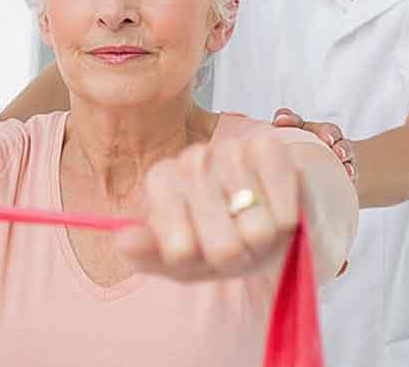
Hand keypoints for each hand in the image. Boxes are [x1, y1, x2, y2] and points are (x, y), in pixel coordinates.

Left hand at [117, 131, 300, 281]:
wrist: (272, 212)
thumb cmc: (223, 236)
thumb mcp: (183, 259)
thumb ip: (150, 255)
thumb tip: (122, 241)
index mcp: (162, 182)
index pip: (178, 248)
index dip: (199, 260)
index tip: (200, 250)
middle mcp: (191, 159)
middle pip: (221, 246)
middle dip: (235, 254)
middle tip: (234, 241)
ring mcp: (229, 149)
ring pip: (256, 230)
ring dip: (262, 238)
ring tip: (255, 222)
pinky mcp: (268, 148)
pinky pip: (283, 213)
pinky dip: (285, 221)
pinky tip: (275, 206)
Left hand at [272, 108, 355, 183]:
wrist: (328, 171)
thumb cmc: (297, 159)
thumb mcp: (283, 152)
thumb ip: (271, 150)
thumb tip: (244, 158)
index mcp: (298, 130)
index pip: (291, 119)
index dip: (286, 118)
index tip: (280, 122)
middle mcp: (318, 135)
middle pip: (322, 129)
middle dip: (324, 132)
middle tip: (325, 138)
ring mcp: (335, 149)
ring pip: (340, 144)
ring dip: (341, 148)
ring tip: (339, 154)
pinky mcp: (348, 164)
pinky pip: (351, 164)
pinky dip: (350, 168)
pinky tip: (348, 172)